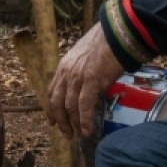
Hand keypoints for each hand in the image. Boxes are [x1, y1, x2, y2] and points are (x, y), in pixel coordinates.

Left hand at [46, 22, 124, 138]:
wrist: (116, 33)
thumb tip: (88, 88)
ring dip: (74, 123)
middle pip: (57, 102)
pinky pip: (84, 106)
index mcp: (64, 66)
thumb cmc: (105, 43)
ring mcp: (77, 77)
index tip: (52, 121)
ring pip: (70, 107)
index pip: (52, 91)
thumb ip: (82, 73)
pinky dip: (85, 120)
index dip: (51, 108)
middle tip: (67, 133)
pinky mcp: (91, 81)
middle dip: (61, 120)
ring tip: (79, 134)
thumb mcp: (86, 57)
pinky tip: (88, 131)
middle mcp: (66, 73)